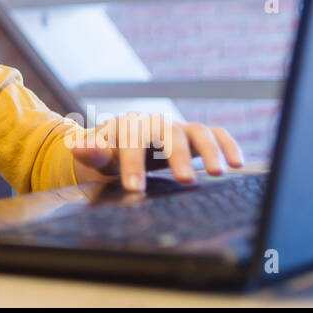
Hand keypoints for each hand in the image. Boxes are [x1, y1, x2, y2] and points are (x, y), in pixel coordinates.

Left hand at [66, 112, 243, 191]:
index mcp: (128, 126)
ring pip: (196, 131)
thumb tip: (75, 146)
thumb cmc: (111, 152)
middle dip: (177, 156)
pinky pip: (215, 133)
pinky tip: (237, 163)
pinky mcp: (194, 135)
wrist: (123, 144)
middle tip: (185, 180)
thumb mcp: (99, 156)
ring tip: (217, 173)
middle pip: (168, 134)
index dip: (133, 165)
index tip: (136, 189)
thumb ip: (91, 152)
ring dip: (208, 150)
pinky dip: (227, 144)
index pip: (131, 142)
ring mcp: (177, 128)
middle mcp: (155, 123)